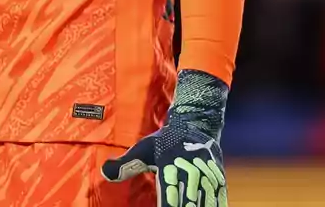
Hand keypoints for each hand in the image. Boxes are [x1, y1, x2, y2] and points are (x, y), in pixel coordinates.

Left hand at [102, 70, 228, 206]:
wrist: (196, 126)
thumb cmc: (164, 141)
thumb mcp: (143, 150)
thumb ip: (125, 164)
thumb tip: (105, 173)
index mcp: (170, 168)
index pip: (168, 200)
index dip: (166, 206)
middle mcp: (191, 174)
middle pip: (187, 204)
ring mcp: (208, 179)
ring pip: (203, 204)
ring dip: (194, 206)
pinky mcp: (219, 183)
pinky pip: (217, 201)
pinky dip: (211, 205)